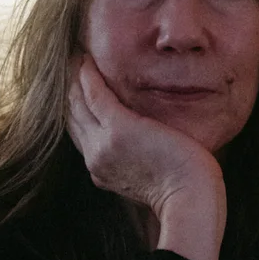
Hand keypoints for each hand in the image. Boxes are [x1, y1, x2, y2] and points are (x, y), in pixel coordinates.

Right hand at [67, 57, 225, 259]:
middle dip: (67, 92)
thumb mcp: (152, 180)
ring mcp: (104, 144)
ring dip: (72, 78)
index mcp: (103, 171)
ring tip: (73, 57)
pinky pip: (94, 94)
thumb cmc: (185, 193)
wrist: (191, 201)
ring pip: (77, 104)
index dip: (76, 111)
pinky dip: (87, 75)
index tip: (74, 90)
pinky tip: (86, 60)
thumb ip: (141, 164)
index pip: (81, 135)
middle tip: (67, 66)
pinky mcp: (119, 130)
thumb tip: (148, 151)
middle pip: (72, 118)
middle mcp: (96, 159)